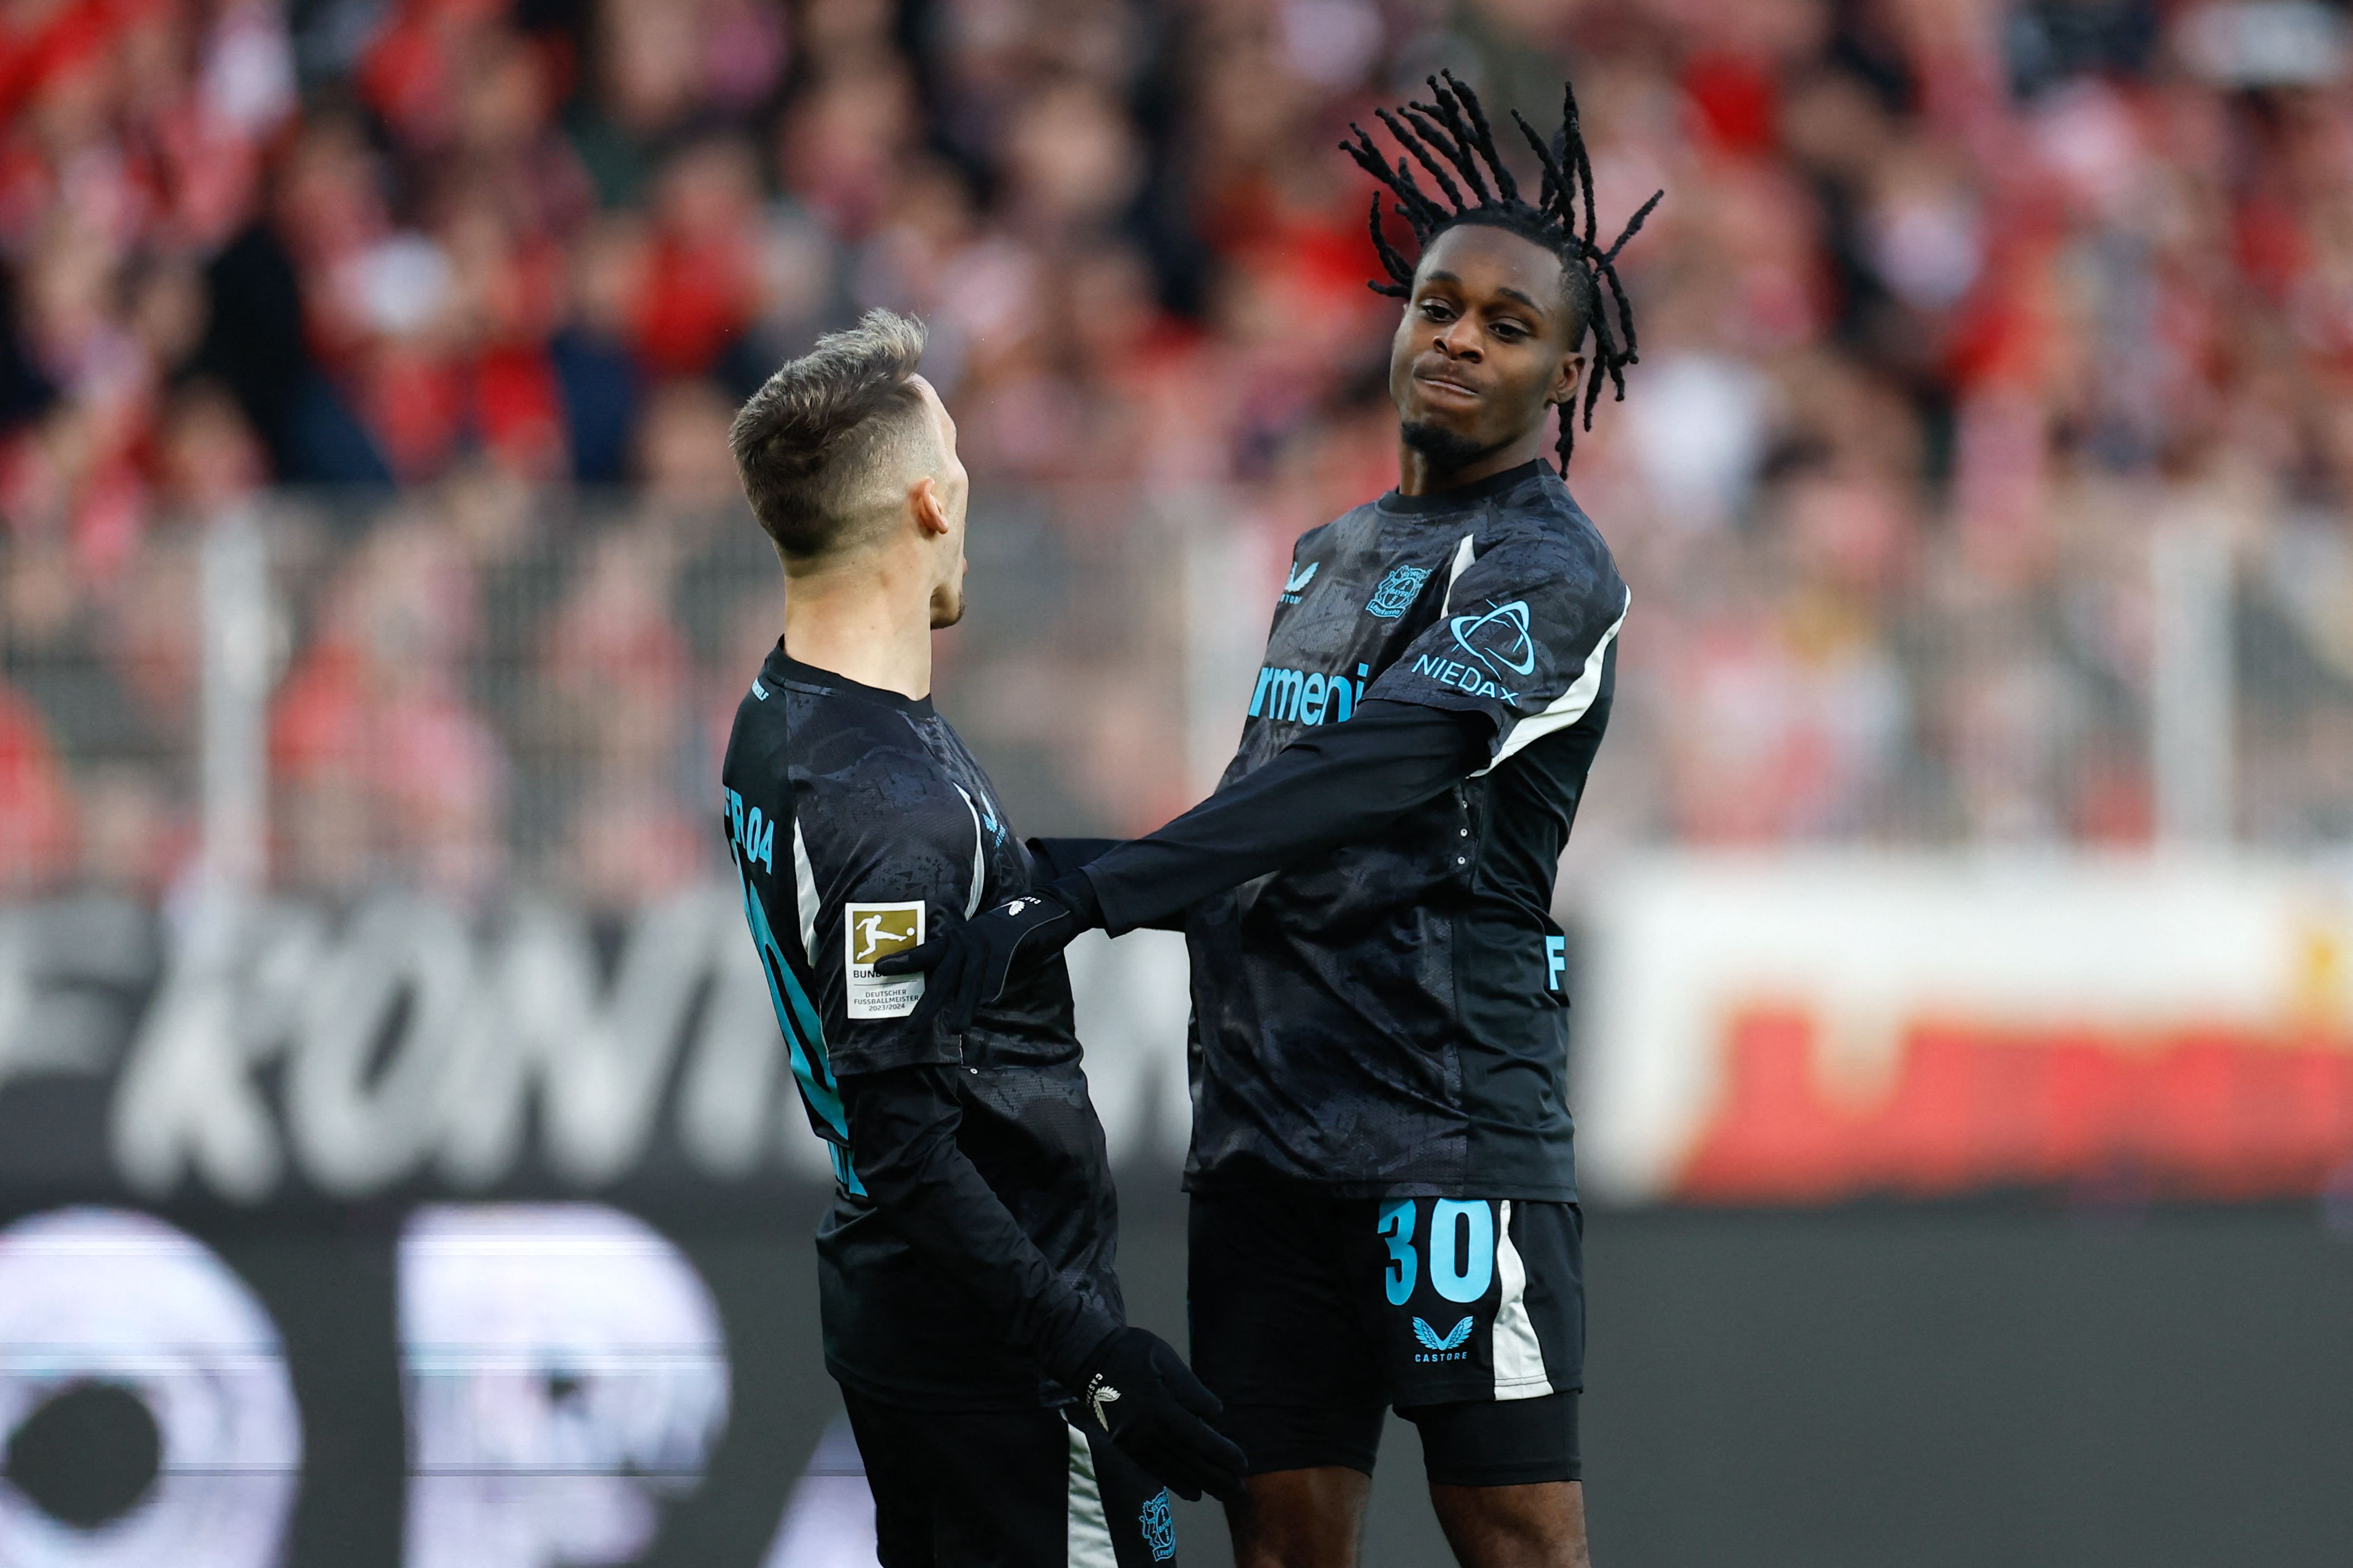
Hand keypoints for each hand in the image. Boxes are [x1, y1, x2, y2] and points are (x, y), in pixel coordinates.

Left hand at [871, 873, 1095, 1031]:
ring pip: (969, 981)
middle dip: (926, 1005)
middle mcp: (966, 941)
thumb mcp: (980, 945)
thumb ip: (964, 966)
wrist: (1043, 911)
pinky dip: (992, 989)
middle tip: (910, 1030)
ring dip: (962, 1006)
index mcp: (956, 940)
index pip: (924, 954)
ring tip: (954, 1029)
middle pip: (942, 977)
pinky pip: (997, 973)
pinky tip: (989, 1004)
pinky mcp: (1008, 945)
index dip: (902, 961)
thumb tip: (948, 996)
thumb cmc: (1008, 934)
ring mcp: (987, 942)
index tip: (877, 969)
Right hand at [1075, 1327, 1246, 1502]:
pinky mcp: (1124, 1445)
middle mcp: (1144, 1430)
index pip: (1196, 1436)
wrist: (1088, 1359)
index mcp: (1157, 1406)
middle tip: (1239, 1489)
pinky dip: (1175, 1482)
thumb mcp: (1165, 1357)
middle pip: (1186, 1459)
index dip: (1220, 1452)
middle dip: (1216, 1475)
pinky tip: (1192, 1492)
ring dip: (1200, 1483)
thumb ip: (1191, 1389)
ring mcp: (1131, 1441)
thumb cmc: (1132, 1351)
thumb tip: (1214, 1416)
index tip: (1242, 1463)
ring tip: (1223, 1494)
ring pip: (1171, 1468)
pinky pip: (1153, 1469)